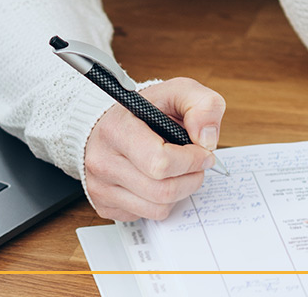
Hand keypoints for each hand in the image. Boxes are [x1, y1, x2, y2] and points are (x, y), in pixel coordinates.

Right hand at [83, 77, 225, 221]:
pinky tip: (159, 180)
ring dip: (179, 192)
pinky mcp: (104, 205)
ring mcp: (100, 186)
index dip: (191, 161)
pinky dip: (162, 202)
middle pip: (162, 190)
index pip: (160, 162)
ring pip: (157, 208)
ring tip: (179, 171)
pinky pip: (146, 216)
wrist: (114, 124)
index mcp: (117, 129)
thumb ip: (203, 105)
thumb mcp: (179, 92)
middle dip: (191, 178)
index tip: (203, 152)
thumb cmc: (146, 110)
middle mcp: (102, 160)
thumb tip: (207, 139)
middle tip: (197, 164)